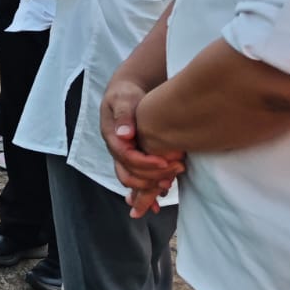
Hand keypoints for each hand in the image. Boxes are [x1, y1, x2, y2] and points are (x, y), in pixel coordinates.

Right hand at [100, 78, 183, 217]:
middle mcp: (117, 150)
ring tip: (173, 181)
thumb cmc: (126, 93)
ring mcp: (124, 156)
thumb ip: (123, 116)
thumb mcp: (123, 99)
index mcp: (112, 137)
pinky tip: (162, 196)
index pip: (126, 157)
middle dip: (152, 176)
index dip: (145, 163)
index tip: (165, 161)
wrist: (127, 93)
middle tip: (177, 168)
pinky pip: (139, 180)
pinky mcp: (134, 159)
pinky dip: (149, 191)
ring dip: (152, 185)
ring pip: (133, 180)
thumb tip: (125, 135)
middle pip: (129, 174)